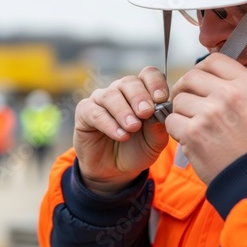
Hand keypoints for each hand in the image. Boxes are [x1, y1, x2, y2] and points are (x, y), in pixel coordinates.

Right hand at [74, 66, 169, 194]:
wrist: (115, 171)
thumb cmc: (136, 150)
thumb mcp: (155, 142)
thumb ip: (159, 126)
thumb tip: (161, 111)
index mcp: (141, 92)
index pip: (148, 75)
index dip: (155, 83)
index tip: (161, 97)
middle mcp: (120, 91)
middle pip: (129, 82)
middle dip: (139, 97)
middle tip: (146, 112)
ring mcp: (101, 100)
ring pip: (111, 96)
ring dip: (123, 111)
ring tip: (133, 127)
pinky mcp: (84, 112)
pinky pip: (95, 113)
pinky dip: (109, 124)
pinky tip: (121, 135)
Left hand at [165, 53, 246, 184]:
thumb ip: (235, 87)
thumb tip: (206, 76)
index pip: (213, 60)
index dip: (200, 71)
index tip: (197, 85)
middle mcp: (229, 95)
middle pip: (190, 77)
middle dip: (184, 91)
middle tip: (188, 107)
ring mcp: (210, 113)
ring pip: (178, 101)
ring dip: (181, 115)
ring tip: (197, 130)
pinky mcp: (193, 132)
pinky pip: (170, 122)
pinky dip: (176, 132)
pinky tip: (192, 141)